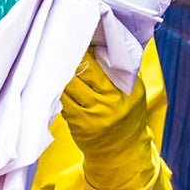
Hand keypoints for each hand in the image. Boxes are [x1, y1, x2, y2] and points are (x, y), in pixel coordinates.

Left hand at [60, 51, 156, 189]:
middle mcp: (112, 102)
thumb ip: (120, 71)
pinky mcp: (79, 124)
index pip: (106, 62)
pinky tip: (56, 82)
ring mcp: (94, 114)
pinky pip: (64, 100)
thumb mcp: (133, 93)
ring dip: (61, 71)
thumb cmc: (126, 116)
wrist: (122, 153)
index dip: (90, 48)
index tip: (81, 37)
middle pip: (85, 70)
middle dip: (73, 56)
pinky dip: (60, 89)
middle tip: (62, 44)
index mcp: (129, 91)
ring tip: (56, 60)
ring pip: (70, 84)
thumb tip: (100, 43)